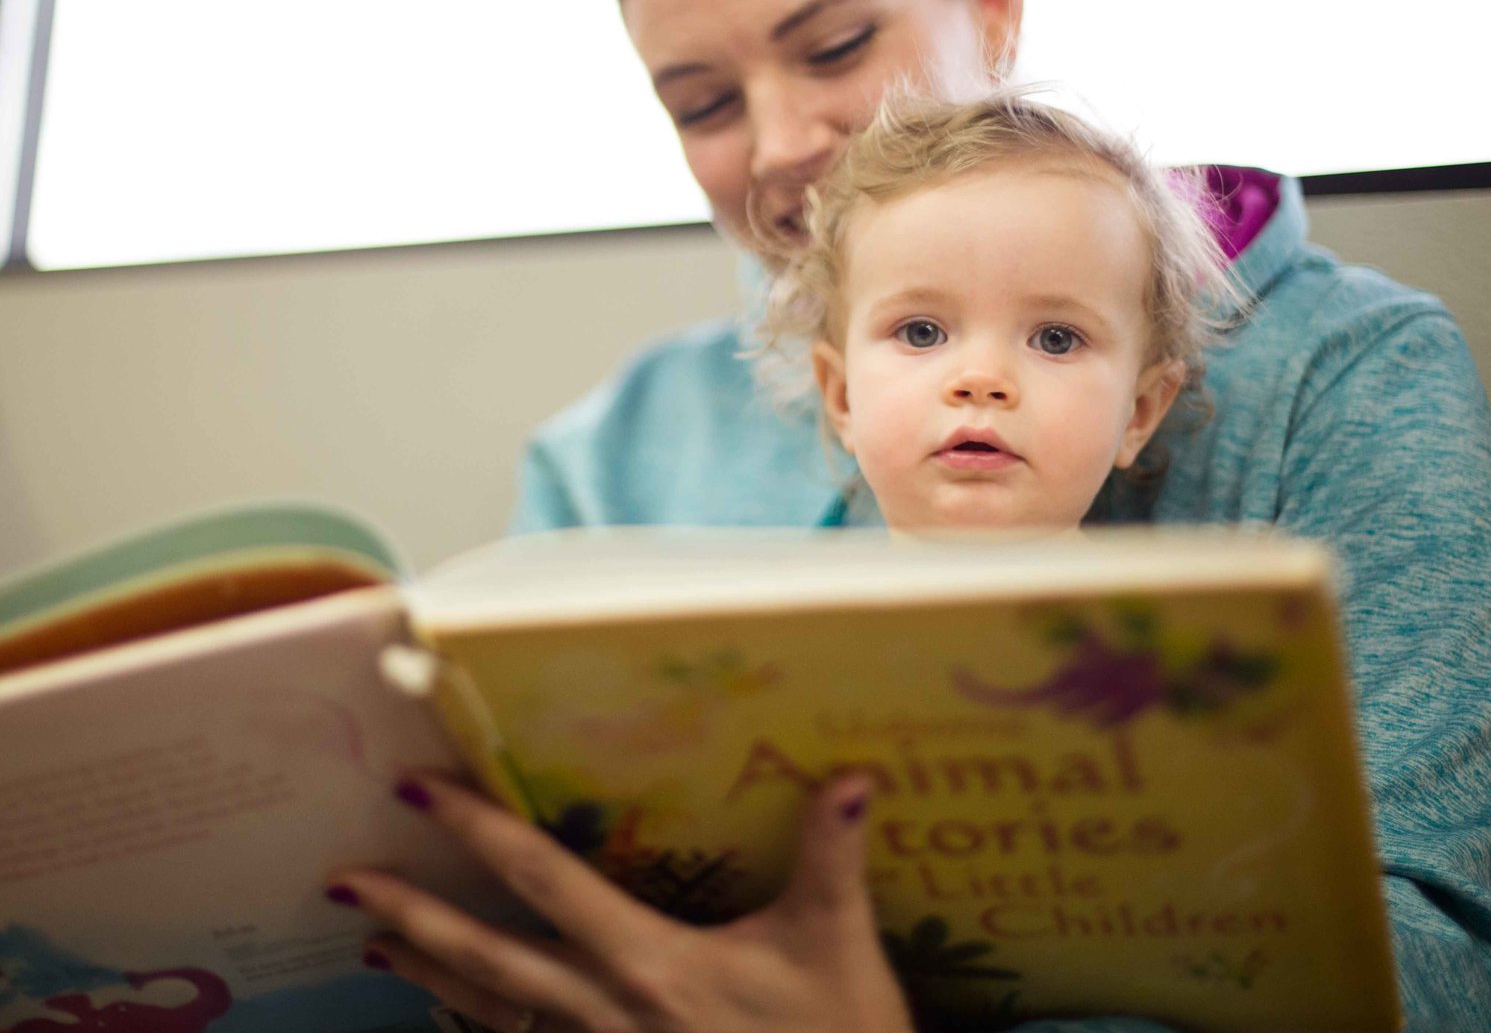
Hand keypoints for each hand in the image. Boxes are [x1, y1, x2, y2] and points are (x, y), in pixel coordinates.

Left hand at [326, 771, 914, 1032]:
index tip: (417, 789)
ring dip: (431, 976)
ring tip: (376, 948)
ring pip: (492, 1015)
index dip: (478, 830)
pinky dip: (481, 1029)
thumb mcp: (837, 948)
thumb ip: (832, 859)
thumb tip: (852, 777)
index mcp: (649, 963)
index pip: (545, 882)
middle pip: (488, 958)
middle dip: (413, 915)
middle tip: (343, 881)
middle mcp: (605, 1011)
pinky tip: (459, 1018)